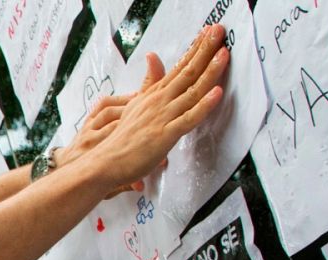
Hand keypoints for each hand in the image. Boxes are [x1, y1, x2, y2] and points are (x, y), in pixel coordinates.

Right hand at [82, 24, 230, 190]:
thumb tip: (152, 59)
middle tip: (219, 30)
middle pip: (187, 71)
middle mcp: (159, 101)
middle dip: (205, 48)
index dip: (194, 48)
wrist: (104, 162)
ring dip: (209, 71)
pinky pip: (188, 118)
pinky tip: (216, 93)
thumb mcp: (134, 106)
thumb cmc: (120, 140)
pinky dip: (203, 106)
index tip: (207, 33)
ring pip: (191, 90)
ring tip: (223, 53)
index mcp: (153, 95)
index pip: (178, 67)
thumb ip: (148, 84)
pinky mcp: (165, 135)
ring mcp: (162, 116)